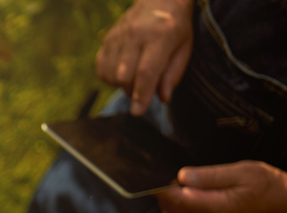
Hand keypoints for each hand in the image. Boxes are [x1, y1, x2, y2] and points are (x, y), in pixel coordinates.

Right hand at [96, 0, 193, 115]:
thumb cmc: (176, 26)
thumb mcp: (185, 48)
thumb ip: (173, 74)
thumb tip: (162, 98)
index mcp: (161, 34)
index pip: (146, 71)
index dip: (141, 94)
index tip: (138, 111)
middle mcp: (136, 33)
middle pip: (124, 75)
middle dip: (132, 90)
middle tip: (143, 88)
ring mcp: (119, 34)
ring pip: (111, 74)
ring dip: (121, 84)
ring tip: (134, 78)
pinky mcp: (107, 37)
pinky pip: (101, 67)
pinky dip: (109, 76)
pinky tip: (122, 72)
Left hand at [158, 161, 286, 212]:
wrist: (286, 202)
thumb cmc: (269, 186)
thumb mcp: (241, 172)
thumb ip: (209, 176)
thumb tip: (182, 177)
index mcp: (214, 209)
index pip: (175, 201)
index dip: (162, 188)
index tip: (156, 176)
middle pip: (171, 210)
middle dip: (166, 193)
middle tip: (172, 175)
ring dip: (173, 200)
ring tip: (185, 182)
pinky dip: (181, 206)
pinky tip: (191, 192)